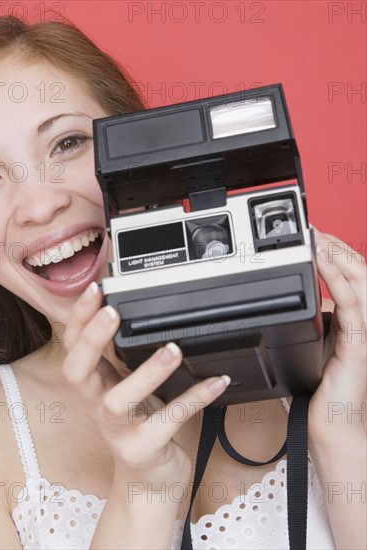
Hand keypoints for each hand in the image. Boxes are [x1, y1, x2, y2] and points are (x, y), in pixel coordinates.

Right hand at [61, 282, 230, 484]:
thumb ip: (119, 359)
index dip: (79, 318)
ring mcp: (117, 431)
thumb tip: (131, 312)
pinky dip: (194, 397)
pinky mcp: (143, 450)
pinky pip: (170, 420)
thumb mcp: (122, 388)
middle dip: (92, 339)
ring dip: (145, 372)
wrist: (147, 481)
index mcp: (91, 386)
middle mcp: (97, 406)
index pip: (72, 347)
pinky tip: (215, 381)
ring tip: (172, 350)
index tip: (96, 289)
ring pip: (119, 401)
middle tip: (113, 312)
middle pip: (78, 372)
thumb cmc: (137, 426)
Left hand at [309, 228, 365, 444]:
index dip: (336, 254)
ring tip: (318, 237)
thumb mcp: (318, 345)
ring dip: (339, 255)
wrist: (331, 424)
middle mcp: (363, 321)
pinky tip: (323, 261)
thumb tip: (306, 303)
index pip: (352, 277)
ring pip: (360, 281)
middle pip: (359, 272)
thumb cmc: (323, 389)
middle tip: (314, 230)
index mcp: (354, 320)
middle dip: (337, 247)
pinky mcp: (357, 344)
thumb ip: (317, 323)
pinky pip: (351, 304)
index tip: (315, 237)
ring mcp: (364, 331)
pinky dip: (336, 278)